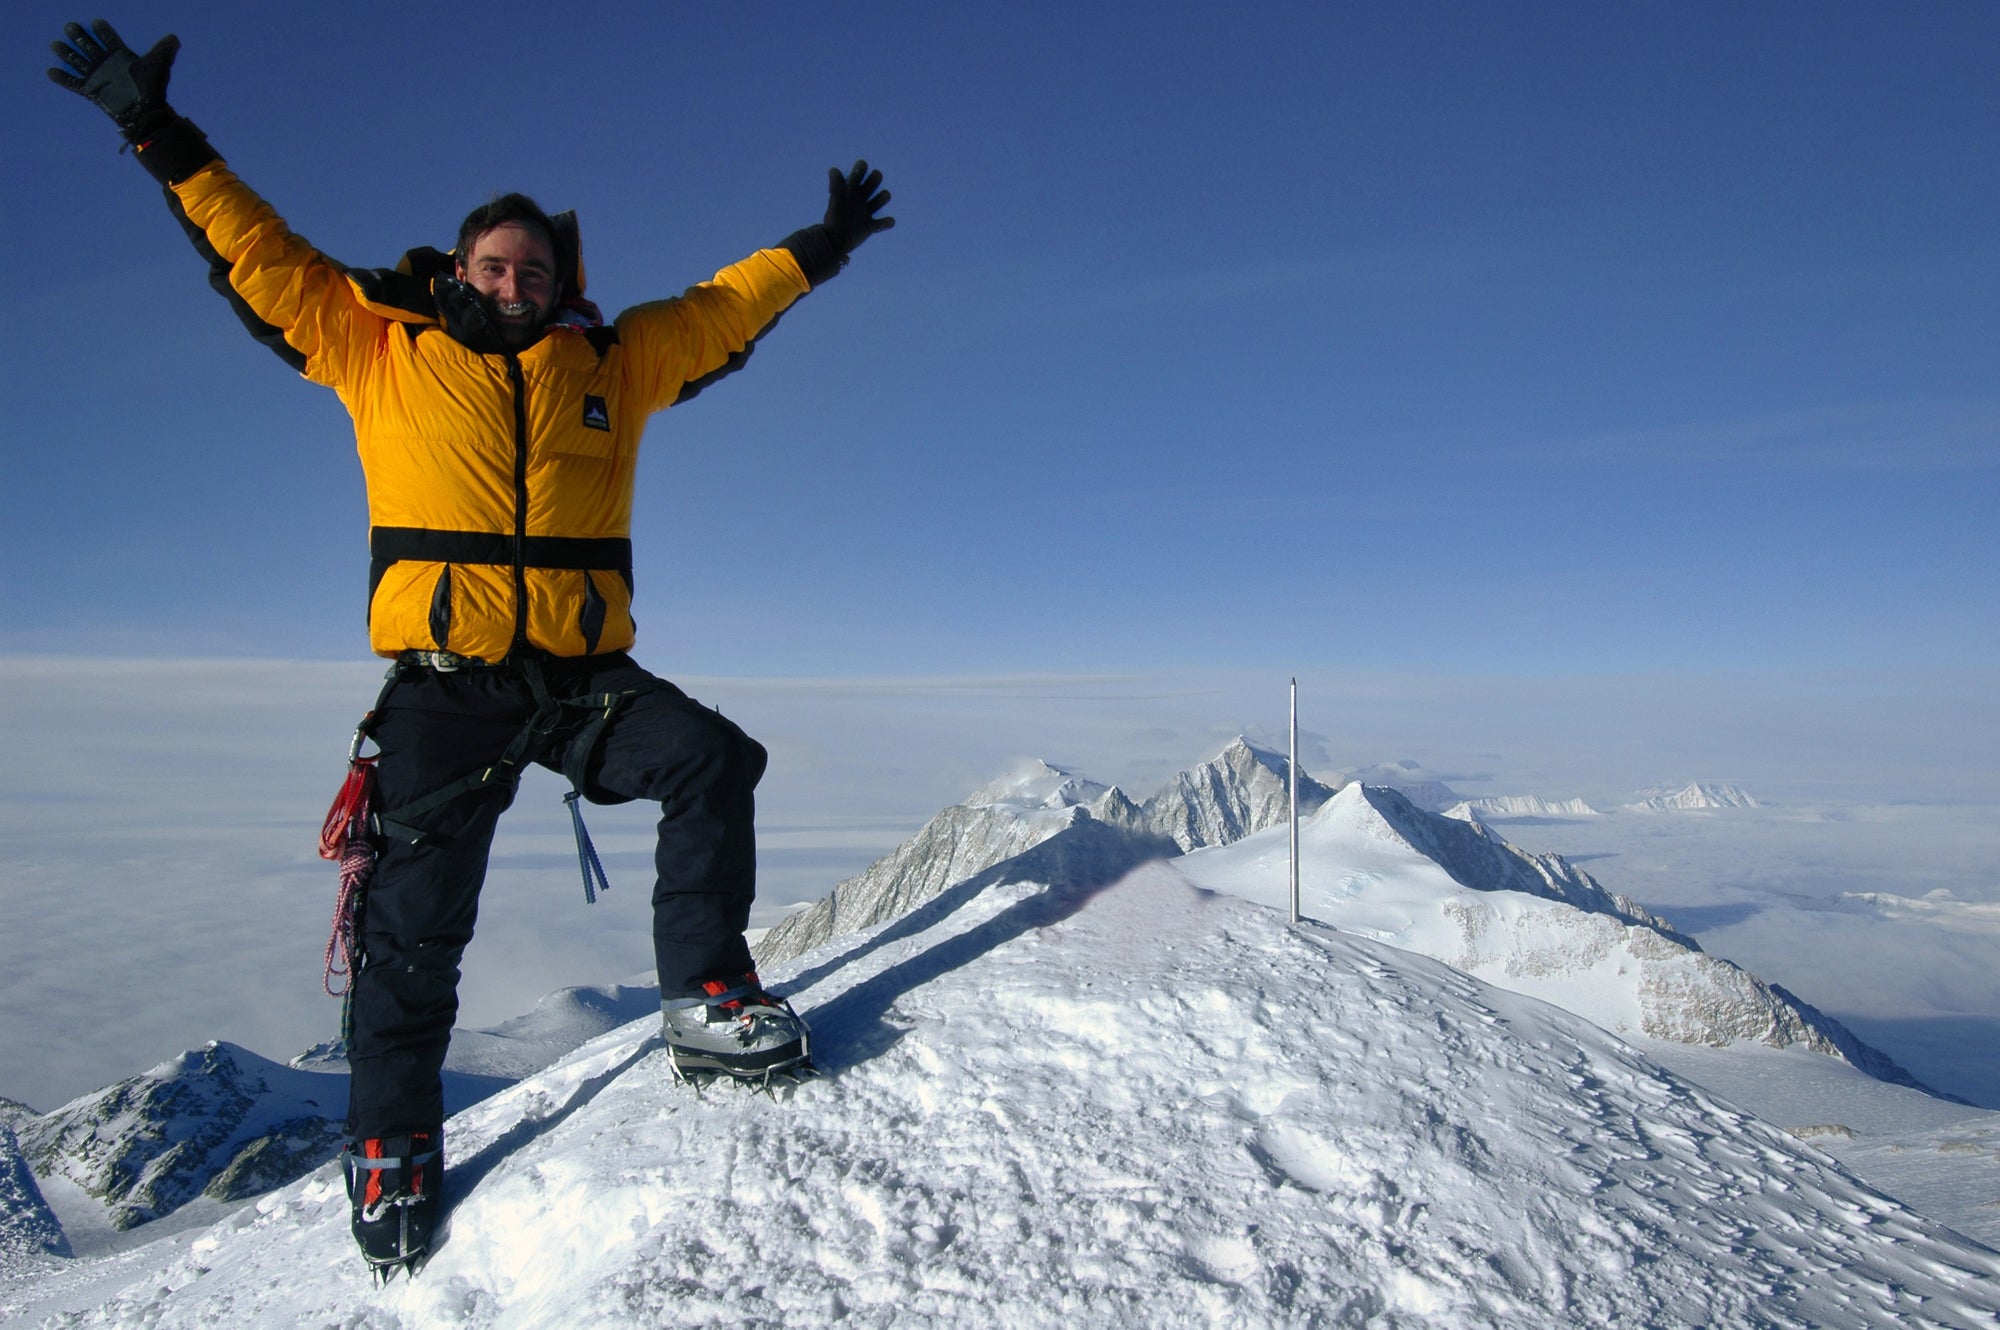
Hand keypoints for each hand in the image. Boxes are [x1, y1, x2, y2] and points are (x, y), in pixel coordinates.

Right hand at [48, 18, 179, 138]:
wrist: (147, 113)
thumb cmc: (153, 89)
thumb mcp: (158, 67)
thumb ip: (164, 51)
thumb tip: (174, 39)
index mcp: (120, 56)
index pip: (109, 39)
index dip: (103, 31)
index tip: (97, 22)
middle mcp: (107, 64)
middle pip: (89, 46)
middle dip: (79, 37)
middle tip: (70, 27)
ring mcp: (98, 77)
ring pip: (78, 61)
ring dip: (66, 53)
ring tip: (56, 44)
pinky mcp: (92, 91)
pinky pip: (73, 83)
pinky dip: (63, 78)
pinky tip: (51, 71)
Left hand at [822, 161, 894, 257]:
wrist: (834, 241)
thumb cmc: (834, 218)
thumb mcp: (836, 199)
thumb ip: (837, 184)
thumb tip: (834, 170)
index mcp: (850, 190)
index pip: (859, 172)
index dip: (861, 168)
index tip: (860, 169)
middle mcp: (859, 198)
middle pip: (874, 181)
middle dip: (875, 180)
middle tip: (867, 190)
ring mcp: (865, 212)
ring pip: (881, 199)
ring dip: (882, 198)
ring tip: (874, 205)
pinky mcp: (870, 227)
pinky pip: (883, 223)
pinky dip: (887, 222)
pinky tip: (887, 222)